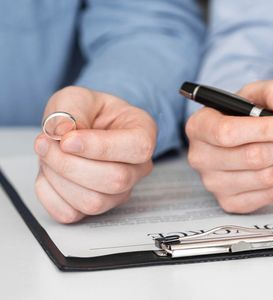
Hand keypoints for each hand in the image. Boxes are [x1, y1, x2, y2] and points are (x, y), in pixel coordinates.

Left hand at [34, 86, 155, 222]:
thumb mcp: (78, 98)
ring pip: (94, 202)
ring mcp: (120, 191)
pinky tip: (50, 173)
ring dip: (58, 178)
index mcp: (143, 134)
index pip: (136, 149)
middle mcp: (138, 167)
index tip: (68, 140)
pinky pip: (72, 214)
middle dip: (70, 164)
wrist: (81, 128)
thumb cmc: (89, 113)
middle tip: (45, 143)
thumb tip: (60, 133)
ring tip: (47, 155)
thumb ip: (71, 110)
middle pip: (115, 180)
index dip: (99, 147)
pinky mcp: (97, 208)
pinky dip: (50, 195)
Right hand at [186, 79, 272, 212]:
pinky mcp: (227, 202)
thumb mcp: (256, 92)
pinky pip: (267, 196)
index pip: (228, 133)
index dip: (266, 130)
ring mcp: (211, 183)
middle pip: (252, 157)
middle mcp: (199, 157)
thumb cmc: (241, 114)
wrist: (231, 137)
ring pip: (264, 178)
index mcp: (199, 126)